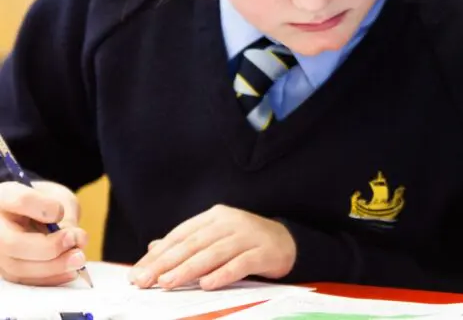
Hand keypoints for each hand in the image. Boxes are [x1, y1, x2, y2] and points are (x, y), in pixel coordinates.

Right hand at [0, 181, 87, 285]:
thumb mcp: (58, 198)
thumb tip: (77, 242)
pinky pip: (23, 280)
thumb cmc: (45, 201)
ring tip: (78, 259)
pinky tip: (69, 272)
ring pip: (17, 266)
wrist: (29, 211)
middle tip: (75, 243)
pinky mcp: (4, 269)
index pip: (20, 201)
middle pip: (12, 243)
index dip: (44, 208)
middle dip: (49, 247)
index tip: (59, 212)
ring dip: (53, 267)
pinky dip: (49, 278)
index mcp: (4, 196)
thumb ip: (67, 216)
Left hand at [130, 204, 296, 290]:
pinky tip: (206, 284)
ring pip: (214, 253)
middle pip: (194, 243)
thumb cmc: (245, 241)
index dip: (158, 254)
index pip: (180, 235)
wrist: (287, 240)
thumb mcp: (215, 237)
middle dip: (166, 263)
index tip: (137, 273)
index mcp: (215, 216)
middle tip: (145, 280)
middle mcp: (231, 222)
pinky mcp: (264, 251)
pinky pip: (241, 263)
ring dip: (188, 269)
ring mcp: (249, 235)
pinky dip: (223, 274)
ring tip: (167, 283)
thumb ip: (187, 242)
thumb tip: (153, 248)